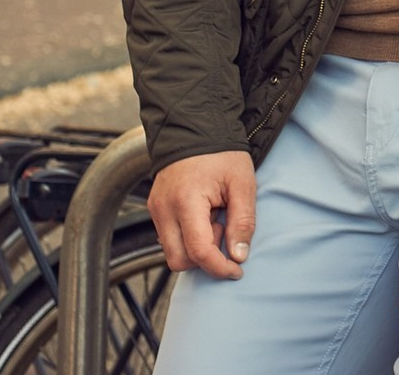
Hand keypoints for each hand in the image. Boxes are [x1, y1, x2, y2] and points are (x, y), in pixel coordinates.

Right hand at [148, 151, 256, 278]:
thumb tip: (238, 256)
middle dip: (205, 257)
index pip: (198, 251)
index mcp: (186, 201)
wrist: (195, 129)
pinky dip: (188, 237)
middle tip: (224, 230)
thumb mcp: (243, 184)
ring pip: (172, 252)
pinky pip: (169, 238)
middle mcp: (164, 209)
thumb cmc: (222, 154)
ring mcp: (156, 210)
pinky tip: (203, 216)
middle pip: (179, 260)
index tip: (237, 270)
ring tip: (214, 219)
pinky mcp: (156, 209)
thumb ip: (243, 221)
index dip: (219, 267)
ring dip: (196, 247)